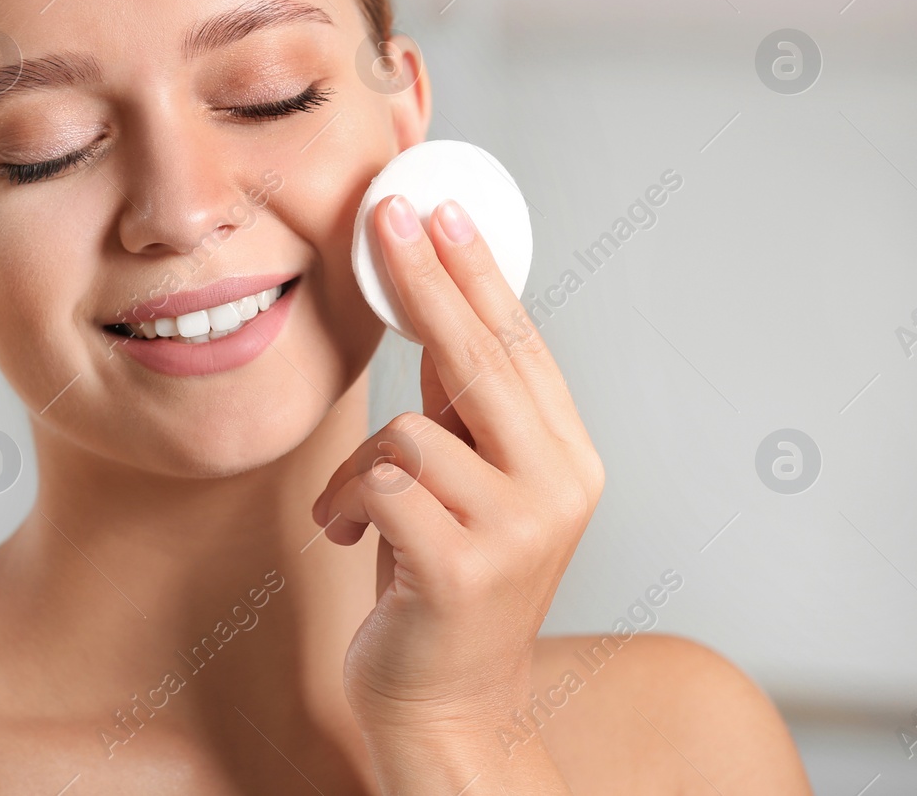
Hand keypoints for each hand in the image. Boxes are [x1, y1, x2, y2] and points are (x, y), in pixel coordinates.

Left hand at [313, 193, 603, 743]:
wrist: (449, 708)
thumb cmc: (445, 587)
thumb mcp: (465, 486)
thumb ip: (462, 410)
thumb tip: (438, 312)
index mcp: (567, 459)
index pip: (519, 347)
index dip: (476, 273)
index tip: (439, 208)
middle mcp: (559, 486)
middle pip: (482, 358)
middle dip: (427, 279)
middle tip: (385, 214)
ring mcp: (518, 530)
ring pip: (411, 430)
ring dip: (362, 469)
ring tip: (358, 515)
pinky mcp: (462, 568)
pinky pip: (380, 484)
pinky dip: (349, 505)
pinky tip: (351, 541)